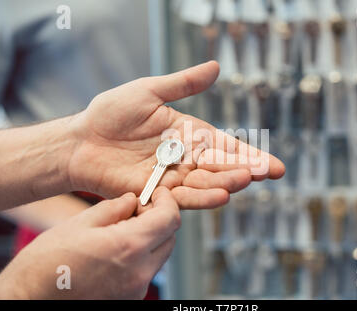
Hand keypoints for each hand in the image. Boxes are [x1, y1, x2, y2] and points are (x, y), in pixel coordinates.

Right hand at [0, 188, 178, 298]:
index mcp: (128, 247)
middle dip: (159, 220)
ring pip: (159, 256)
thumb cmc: (45, 265)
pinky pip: (146, 272)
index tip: (158, 195)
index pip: (170, 219)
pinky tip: (116, 252)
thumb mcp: (78, 224)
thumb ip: (113, 209)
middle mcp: (139, 272)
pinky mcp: (130, 300)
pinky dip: (140, 258)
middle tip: (138, 211)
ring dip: (150, 239)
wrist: (28, 300)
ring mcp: (135, 290)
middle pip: (169, 238)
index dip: (167, 202)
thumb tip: (132, 200)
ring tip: (122, 231)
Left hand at [68, 61, 284, 208]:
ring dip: (227, 182)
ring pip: (206, 183)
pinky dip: (201, 197)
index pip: (227, 146)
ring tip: (245, 179)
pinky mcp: (157, 193)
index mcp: (190, 135)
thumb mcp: (149, 91)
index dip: (251, 156)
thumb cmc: (111, 113)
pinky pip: (182, 197)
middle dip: (246, 170)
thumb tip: (216, 67)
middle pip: (222, 167)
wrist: (82, 139)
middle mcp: (187, 159)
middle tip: (267, 172)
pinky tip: (221, 196)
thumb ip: (184, 84)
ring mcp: (173, 178)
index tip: (274, 166)